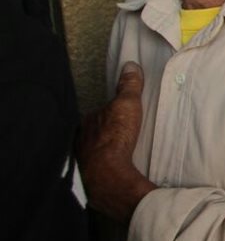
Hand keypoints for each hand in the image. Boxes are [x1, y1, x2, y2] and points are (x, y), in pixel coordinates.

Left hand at [78, 61, 156, 222]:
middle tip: (115, 135)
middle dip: (101, 133)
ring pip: (91, 150)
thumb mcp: (127, 104)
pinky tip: (110, 169)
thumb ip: (129, 86)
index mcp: (86, 122)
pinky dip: (101, 167)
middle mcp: (79, 139)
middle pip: (92, 132)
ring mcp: (82, 159)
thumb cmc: (115, 136)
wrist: (107, 173)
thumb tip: (129, 64)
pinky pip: (94, 167)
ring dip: (101, 150)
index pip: (96, 114)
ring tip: (114, 152)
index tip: (115, 117)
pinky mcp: (87, 176)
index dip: (106, 114)